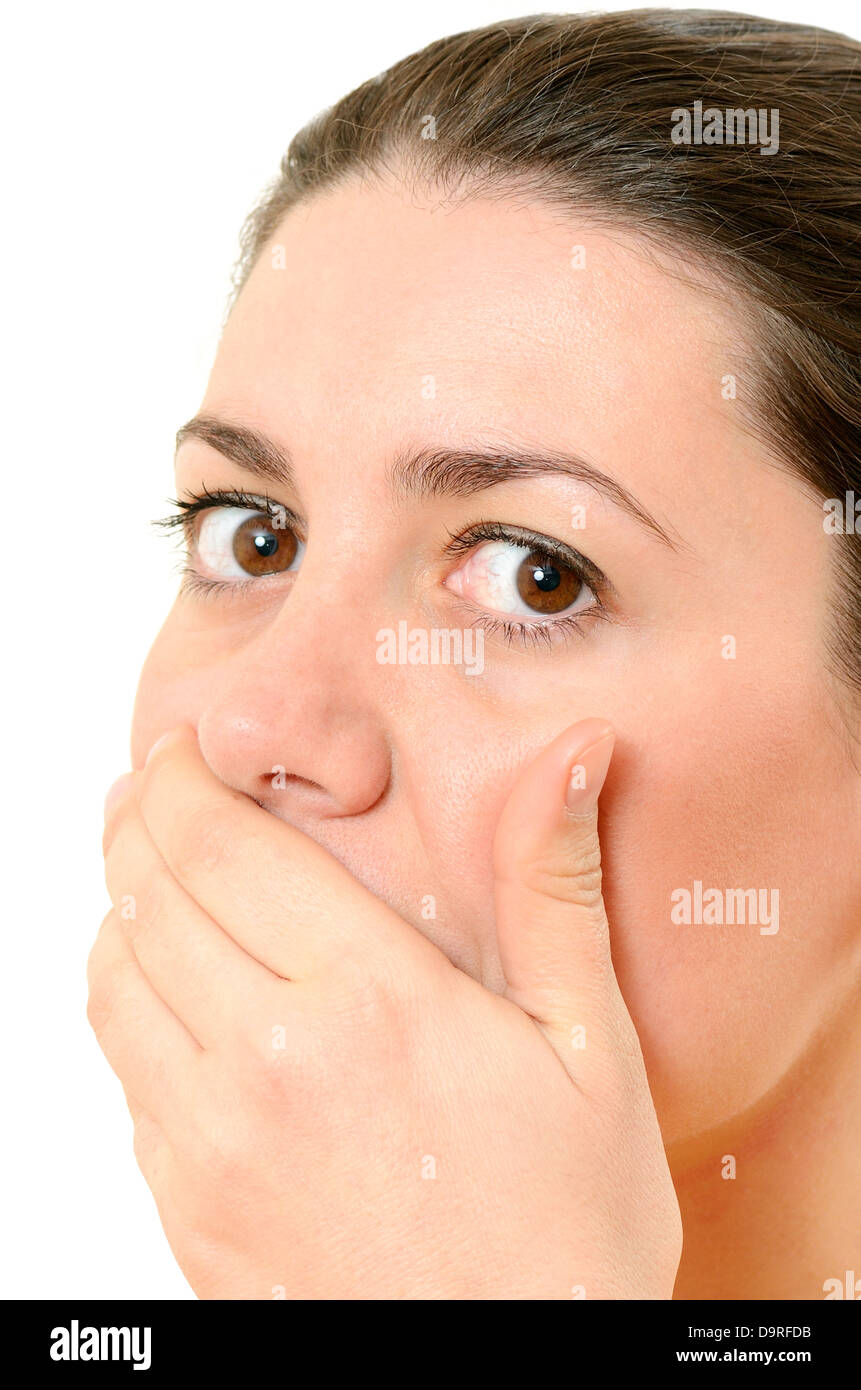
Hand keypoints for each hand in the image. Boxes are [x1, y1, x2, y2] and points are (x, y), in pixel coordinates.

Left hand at [89, 722, 680, 1298]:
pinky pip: (121, 1074)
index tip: (180, 748)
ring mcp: (212, 1141)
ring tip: (144, 871)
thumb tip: (571, 754)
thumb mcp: (590, 1049)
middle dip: (136, 822)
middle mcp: (266, 1060)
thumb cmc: (567, 1228)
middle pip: (148, 897)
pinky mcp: (188, 1206)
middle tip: (150, 787)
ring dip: (118, 908)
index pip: (219, 847)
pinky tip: (164, 990)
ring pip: (113, 982)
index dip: (180, 778)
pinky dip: (122, 1005)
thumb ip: (555, 890)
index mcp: (366, 1000)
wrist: (512, 1389)